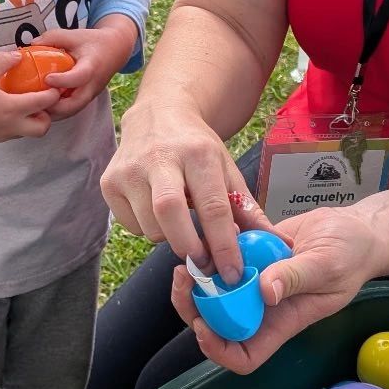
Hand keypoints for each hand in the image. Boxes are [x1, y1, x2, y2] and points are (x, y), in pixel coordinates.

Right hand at [0, 49, 60, 142]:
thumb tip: (18, 55)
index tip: (55, 86)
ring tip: (26, 104)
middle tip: (41, 101)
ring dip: (32, 121)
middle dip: (48, 116)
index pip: (43, 103)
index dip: (53, 94)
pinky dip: (17, 124)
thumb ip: (3, 61)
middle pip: (42, 128)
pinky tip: (7, 110)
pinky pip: (14, 133)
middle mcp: (11, 125)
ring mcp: (3, 135)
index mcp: (12, 108)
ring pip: (28, 133)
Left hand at [41, 20, 135, 120]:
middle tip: (35, 100)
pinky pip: (71, 109)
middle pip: (75, 104)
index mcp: (91, 66)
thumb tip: (32, 43)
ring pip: (72, 111)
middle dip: (54, 107)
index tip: (47, 78)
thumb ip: (53, 37)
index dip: (63, 81)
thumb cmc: (92, 41)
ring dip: (54, 112)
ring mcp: (90, 95)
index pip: (79, 77)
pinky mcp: (86, 99)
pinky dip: (57, 111)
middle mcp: (92, 85)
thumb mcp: (75, 34)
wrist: (115, 50)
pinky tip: (42, 105)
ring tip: (35, 106)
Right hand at [101, 91, 257, 280]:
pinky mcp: (108, 182)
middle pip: (169, 214)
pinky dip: (147, 228)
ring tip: (180, 223)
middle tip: (203, 263)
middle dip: (188, 246)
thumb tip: (280, 243)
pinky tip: (155, 210)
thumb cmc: (197, 148)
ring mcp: (129, 169)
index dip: (223, 246)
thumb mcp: (226, 170)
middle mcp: (160, 158)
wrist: (156, 115)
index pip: (213, 207)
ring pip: (149, 227)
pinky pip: (131, 225)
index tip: (232, 273)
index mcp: (198, 154)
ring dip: (169, 237)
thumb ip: (249, 210)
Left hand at [172, 204, 386, 373]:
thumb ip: (297, 277)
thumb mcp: (328, 265)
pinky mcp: (251, 256)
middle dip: (192, 306)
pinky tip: (213, 229)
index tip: (204, 326)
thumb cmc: (351, 255)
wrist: (353, 228)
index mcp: (280, 321)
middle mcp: (262, 307)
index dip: (218, 350)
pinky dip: (212, 248)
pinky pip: (223, 260)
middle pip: (216, 323)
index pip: (243, 355)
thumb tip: (266, 292)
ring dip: (197, 276)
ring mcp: (253, 281)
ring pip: (213, 291)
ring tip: (192, 252)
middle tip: (184, 276)